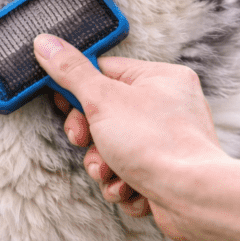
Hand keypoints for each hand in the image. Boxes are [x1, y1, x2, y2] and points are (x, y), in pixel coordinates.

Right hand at [33, 34, 230, 240]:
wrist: (193, 197)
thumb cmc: (156, 143)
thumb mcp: (103, 99)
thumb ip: (72, 72)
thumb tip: (46, 43)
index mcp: (161, 78)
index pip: (107, 72)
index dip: (79, 90)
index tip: (63, 105)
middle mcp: (170, 107)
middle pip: (108, 116)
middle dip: (91, 139)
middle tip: (85, 143)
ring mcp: (170, 142)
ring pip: (116, 150)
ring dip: (105, 167)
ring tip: (114, 175)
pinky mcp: (168, 174)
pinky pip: (132, 175)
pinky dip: (125, 186)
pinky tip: (134, 191)